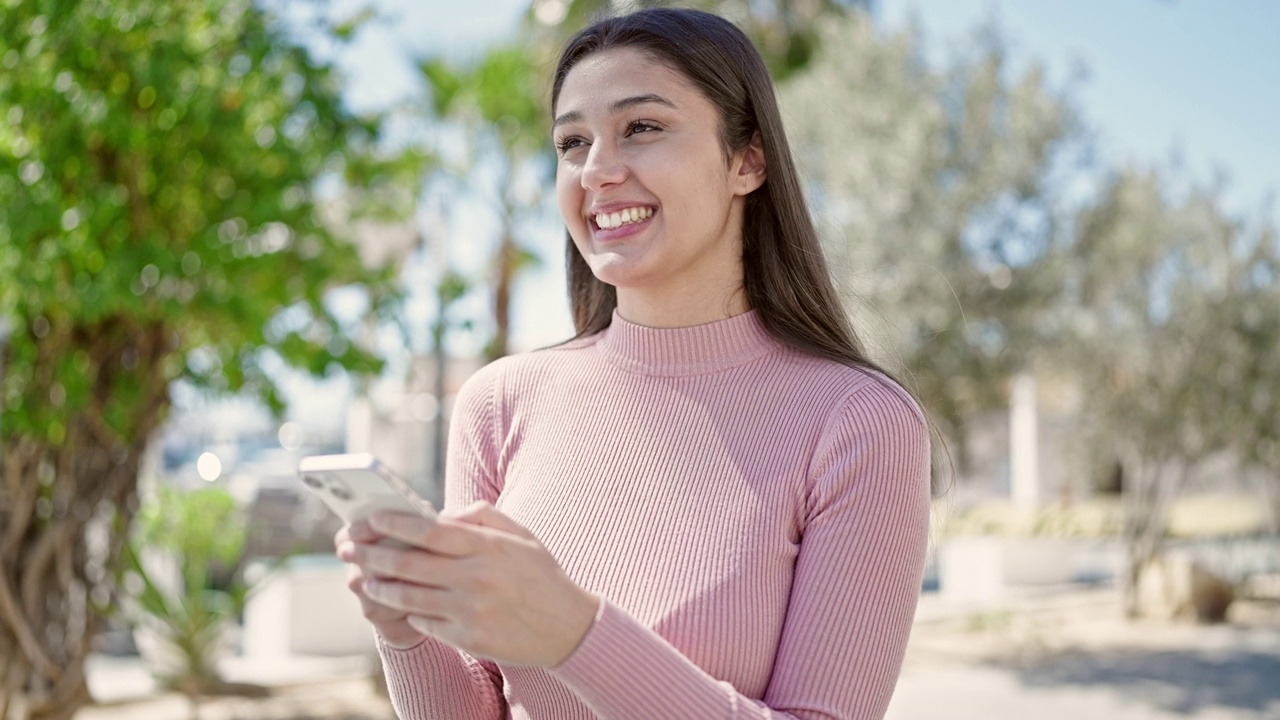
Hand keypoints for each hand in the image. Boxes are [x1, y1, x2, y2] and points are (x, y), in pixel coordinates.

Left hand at [339, 502, 599, 666]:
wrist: (569, 627)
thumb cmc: (541, 575)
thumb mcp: (522, 535)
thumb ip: (483, 515)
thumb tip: (445, 512)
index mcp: (488, 546)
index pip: (431, 530)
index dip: (396, 522)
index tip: (371, 518)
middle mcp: (476, 577)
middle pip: (409, 563)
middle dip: (372, 553)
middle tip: (350, 548)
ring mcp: (470, 610)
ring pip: (409, 596)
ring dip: (379, 585)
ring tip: (364, 578)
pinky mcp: (468, 637)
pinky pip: (424, 621)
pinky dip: (406, 611)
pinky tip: (395, 602)